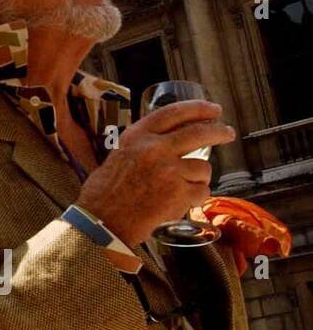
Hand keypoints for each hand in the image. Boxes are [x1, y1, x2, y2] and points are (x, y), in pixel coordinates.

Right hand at [76, 100, 235, 246]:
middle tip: (227, 133)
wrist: (103, 220)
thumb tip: (167, 143)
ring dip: (197, 178)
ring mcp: (169, 170)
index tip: (212, 109)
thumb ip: (142, 147)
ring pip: (203, 168)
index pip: (173, 113)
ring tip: (181, 189)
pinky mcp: (179, 193)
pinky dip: (195, 199)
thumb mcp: (118, 156)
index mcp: (136, 137)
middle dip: (218, 131)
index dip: (198, 108)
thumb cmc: (105, 193)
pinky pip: (202, 192)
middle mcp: (154, 148)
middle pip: (198, 132)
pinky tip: (180, 203)